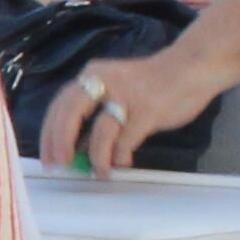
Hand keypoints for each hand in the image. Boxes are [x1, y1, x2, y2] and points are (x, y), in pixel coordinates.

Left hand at [39, 37, 239, 172]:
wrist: (191, 67)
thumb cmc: (153, 83)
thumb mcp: (117, 90)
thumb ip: (96, 114)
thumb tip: (77, 147)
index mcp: (94, 74)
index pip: (60, 104)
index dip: (49, 133)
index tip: (48, 157)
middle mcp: (106, 81)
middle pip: (70, 113)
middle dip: (61, 143)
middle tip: (61, 165)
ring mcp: (127, 96)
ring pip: (100, 132)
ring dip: (96, 158)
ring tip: (100, 172)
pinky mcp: (148, 111)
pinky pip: (125, 141)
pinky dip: (120, 156)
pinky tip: (122, 163)